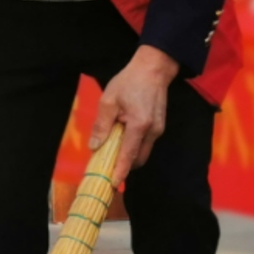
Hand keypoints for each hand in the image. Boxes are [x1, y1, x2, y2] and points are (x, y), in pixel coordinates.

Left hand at [92, 44, 179, 187]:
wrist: (153, 69)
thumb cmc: (129, 82)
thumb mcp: (108, 101)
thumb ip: (101, 125)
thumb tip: (95, 146)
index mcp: (139, 125)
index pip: (128, 155)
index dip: (120, 171)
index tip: (113, 184)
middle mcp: (152, 131)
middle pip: (138, 159)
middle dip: (124, 167)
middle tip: (106, 169)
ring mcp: (158, 129)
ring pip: (143, 152)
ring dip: (129, 156)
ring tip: (111, 153)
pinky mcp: (159, 126)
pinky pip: (146, 143)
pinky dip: (134, 147)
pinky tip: (122, 140)